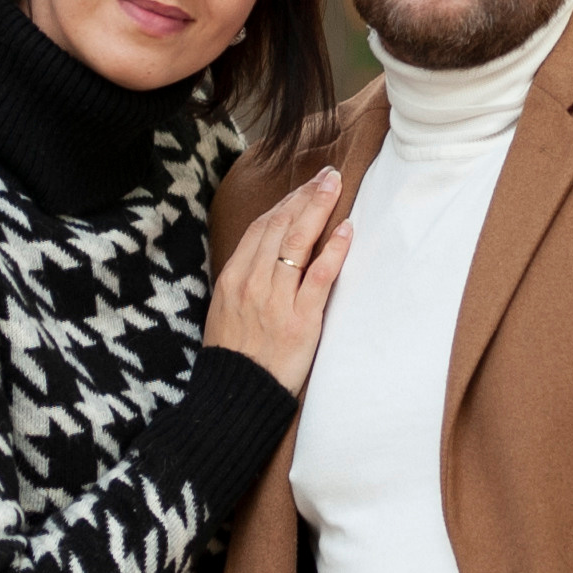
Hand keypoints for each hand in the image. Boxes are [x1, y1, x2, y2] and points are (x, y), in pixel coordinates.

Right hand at [204, 166, 351, 396]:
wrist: (236, 395)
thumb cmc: (234, 356)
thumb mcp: (226, 310)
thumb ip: (244, 281)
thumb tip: (265, 256)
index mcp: (233, 277)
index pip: (262, 227)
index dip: (286, 202)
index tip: (304, 187)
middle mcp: (252, 282)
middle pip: (281, 225)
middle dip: (306, 196)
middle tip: (328, 177)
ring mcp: (275, 300)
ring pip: (299, 242)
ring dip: (320, 209)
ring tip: (336, 188)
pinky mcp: (300, 320)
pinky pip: (319, 277)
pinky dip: (334, 251)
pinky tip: (346, 231)